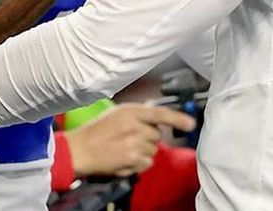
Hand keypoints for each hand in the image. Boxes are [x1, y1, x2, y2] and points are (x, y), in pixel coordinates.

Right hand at [64, 103, 196, 177]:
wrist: (81, 149)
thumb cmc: (97, 130)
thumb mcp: (116, 113)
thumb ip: (138, 112)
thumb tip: (153, 107)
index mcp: (131, 111)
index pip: (160, 113)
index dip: (177, 118)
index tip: (191, 124)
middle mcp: (135, 126)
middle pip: (157, 135)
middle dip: (147, 137)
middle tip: (129, 138)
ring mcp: (135, 144)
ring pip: (153, 150)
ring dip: (143, 151)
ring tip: (124, 148)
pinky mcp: (133, 160)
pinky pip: (147, 163)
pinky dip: (139, 164)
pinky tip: (125, 158)